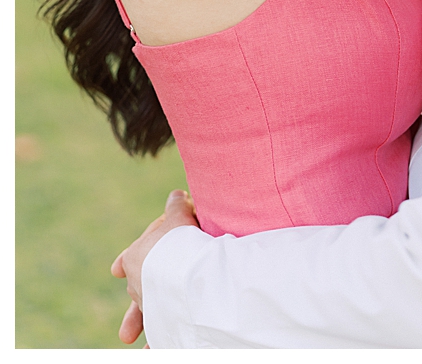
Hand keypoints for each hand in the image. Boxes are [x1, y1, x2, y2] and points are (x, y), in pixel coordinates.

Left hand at [111, 189, 197, 343]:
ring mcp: (148, 302)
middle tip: (126, 326)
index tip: (117, 269)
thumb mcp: (179, 217)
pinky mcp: (163, 317)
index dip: (125, 263)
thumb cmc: (180, 237)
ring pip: (146, 314)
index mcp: (136, 257)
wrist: (183, 263)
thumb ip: (176, 207)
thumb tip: (176, 195)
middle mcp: (137, 283)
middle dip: (134, 309)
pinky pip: (161, 332)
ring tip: (133, 342)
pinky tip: (154, 349)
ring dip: (143, 326)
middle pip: (136, 292)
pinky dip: (158, 341)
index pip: (127, 259)